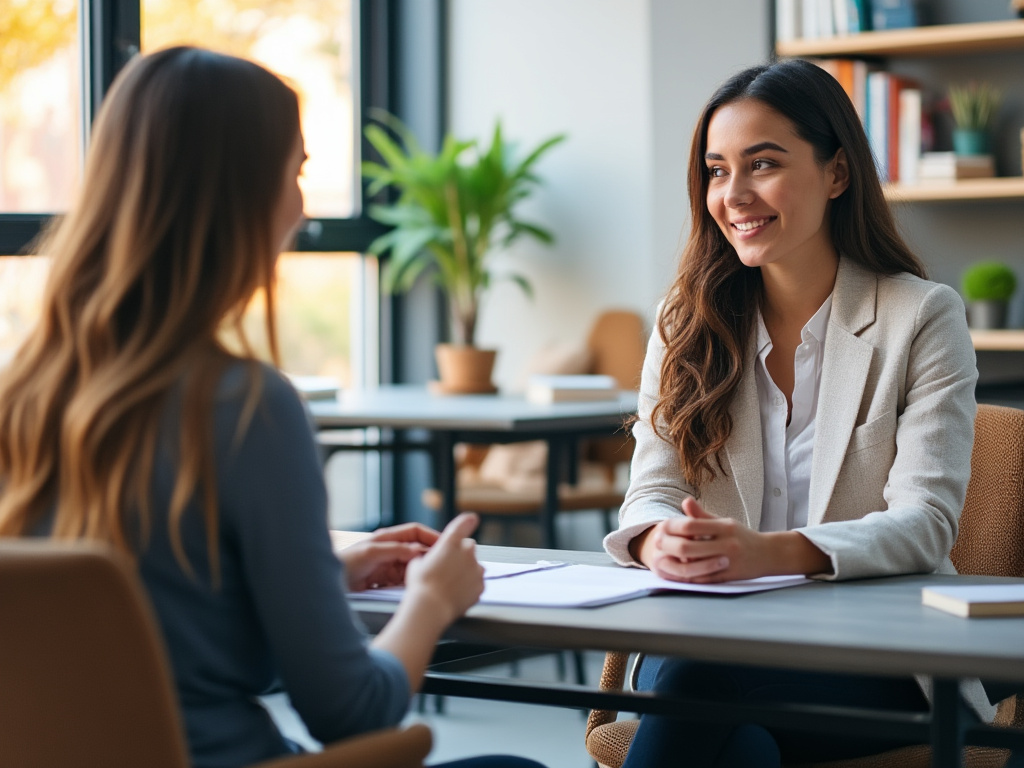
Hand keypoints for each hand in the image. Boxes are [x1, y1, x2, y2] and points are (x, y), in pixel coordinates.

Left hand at [340, 523, 438, 591]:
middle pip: (417, 550)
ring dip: (420, 572)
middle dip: (428, 557)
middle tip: (441, 566)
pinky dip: (410, 584)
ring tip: (431, 578)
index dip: (431, 536)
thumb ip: (395, 550)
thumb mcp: (371, 552)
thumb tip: (418, 550)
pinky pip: (404, 581)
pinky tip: (416, 589)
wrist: (329, 583)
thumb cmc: (346, 562)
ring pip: (412, 567)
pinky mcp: (386, 581)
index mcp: (388, 538)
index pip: (415, 531)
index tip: (445, 544)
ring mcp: (389, 566)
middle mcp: (390, 550)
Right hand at [403, 513, 484, 624]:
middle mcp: (467, 552)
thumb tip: (426, 559)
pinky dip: (470, 586)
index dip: (468, 521)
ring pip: (474, 566)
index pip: (464, 523)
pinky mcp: (481, 585)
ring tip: (451, 584)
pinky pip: (477, 582)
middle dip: (461, 554)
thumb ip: (428, 556)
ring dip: (467, 570)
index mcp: (451, 542)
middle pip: (468, 547)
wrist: (431, 607)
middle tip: (448, 568)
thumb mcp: (417, 564)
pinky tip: (457, 593)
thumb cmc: (421, 585)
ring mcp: (476, 569)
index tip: (472, 519)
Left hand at [633, 498, 771, 582]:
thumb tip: (684, 501)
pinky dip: (688, 577)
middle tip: (656, 545)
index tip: (660, 528)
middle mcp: (728, 543)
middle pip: (689, 546)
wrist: (768, 554)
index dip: (673, 527)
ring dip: (675, 563)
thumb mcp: (724, 522)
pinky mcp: (729, 577)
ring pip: (694, 565)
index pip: (692, 525)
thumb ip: (702, 515)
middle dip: (669, 546)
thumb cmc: (741, 536)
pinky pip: (704, 579)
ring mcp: (729, 561)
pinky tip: (676, 573)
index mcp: (725, 527)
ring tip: (662, 559)